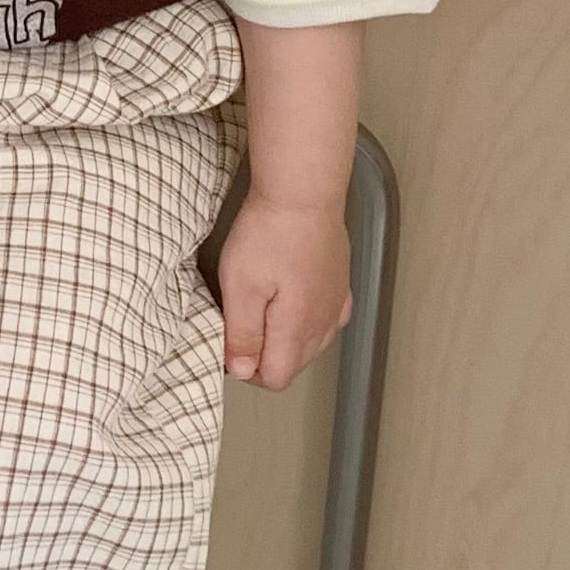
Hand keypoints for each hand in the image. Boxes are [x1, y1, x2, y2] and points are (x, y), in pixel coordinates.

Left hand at [215, 187, 352, 389]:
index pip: (276, 377)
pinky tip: (293, 301)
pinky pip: (328, 318)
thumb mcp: (241, 287)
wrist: (303, 191)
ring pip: (313, 343)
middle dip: (265, 356)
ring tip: (262, 309)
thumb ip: (242, 334)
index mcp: (297, 328)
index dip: (247, 370)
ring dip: (286, 339)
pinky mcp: (340, 282)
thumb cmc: (269, 233)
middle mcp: (324, 322)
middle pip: (295, 363)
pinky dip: (308, 320)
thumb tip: (241, 371)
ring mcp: (335, 301)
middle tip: (239, 324)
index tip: (229, 344)